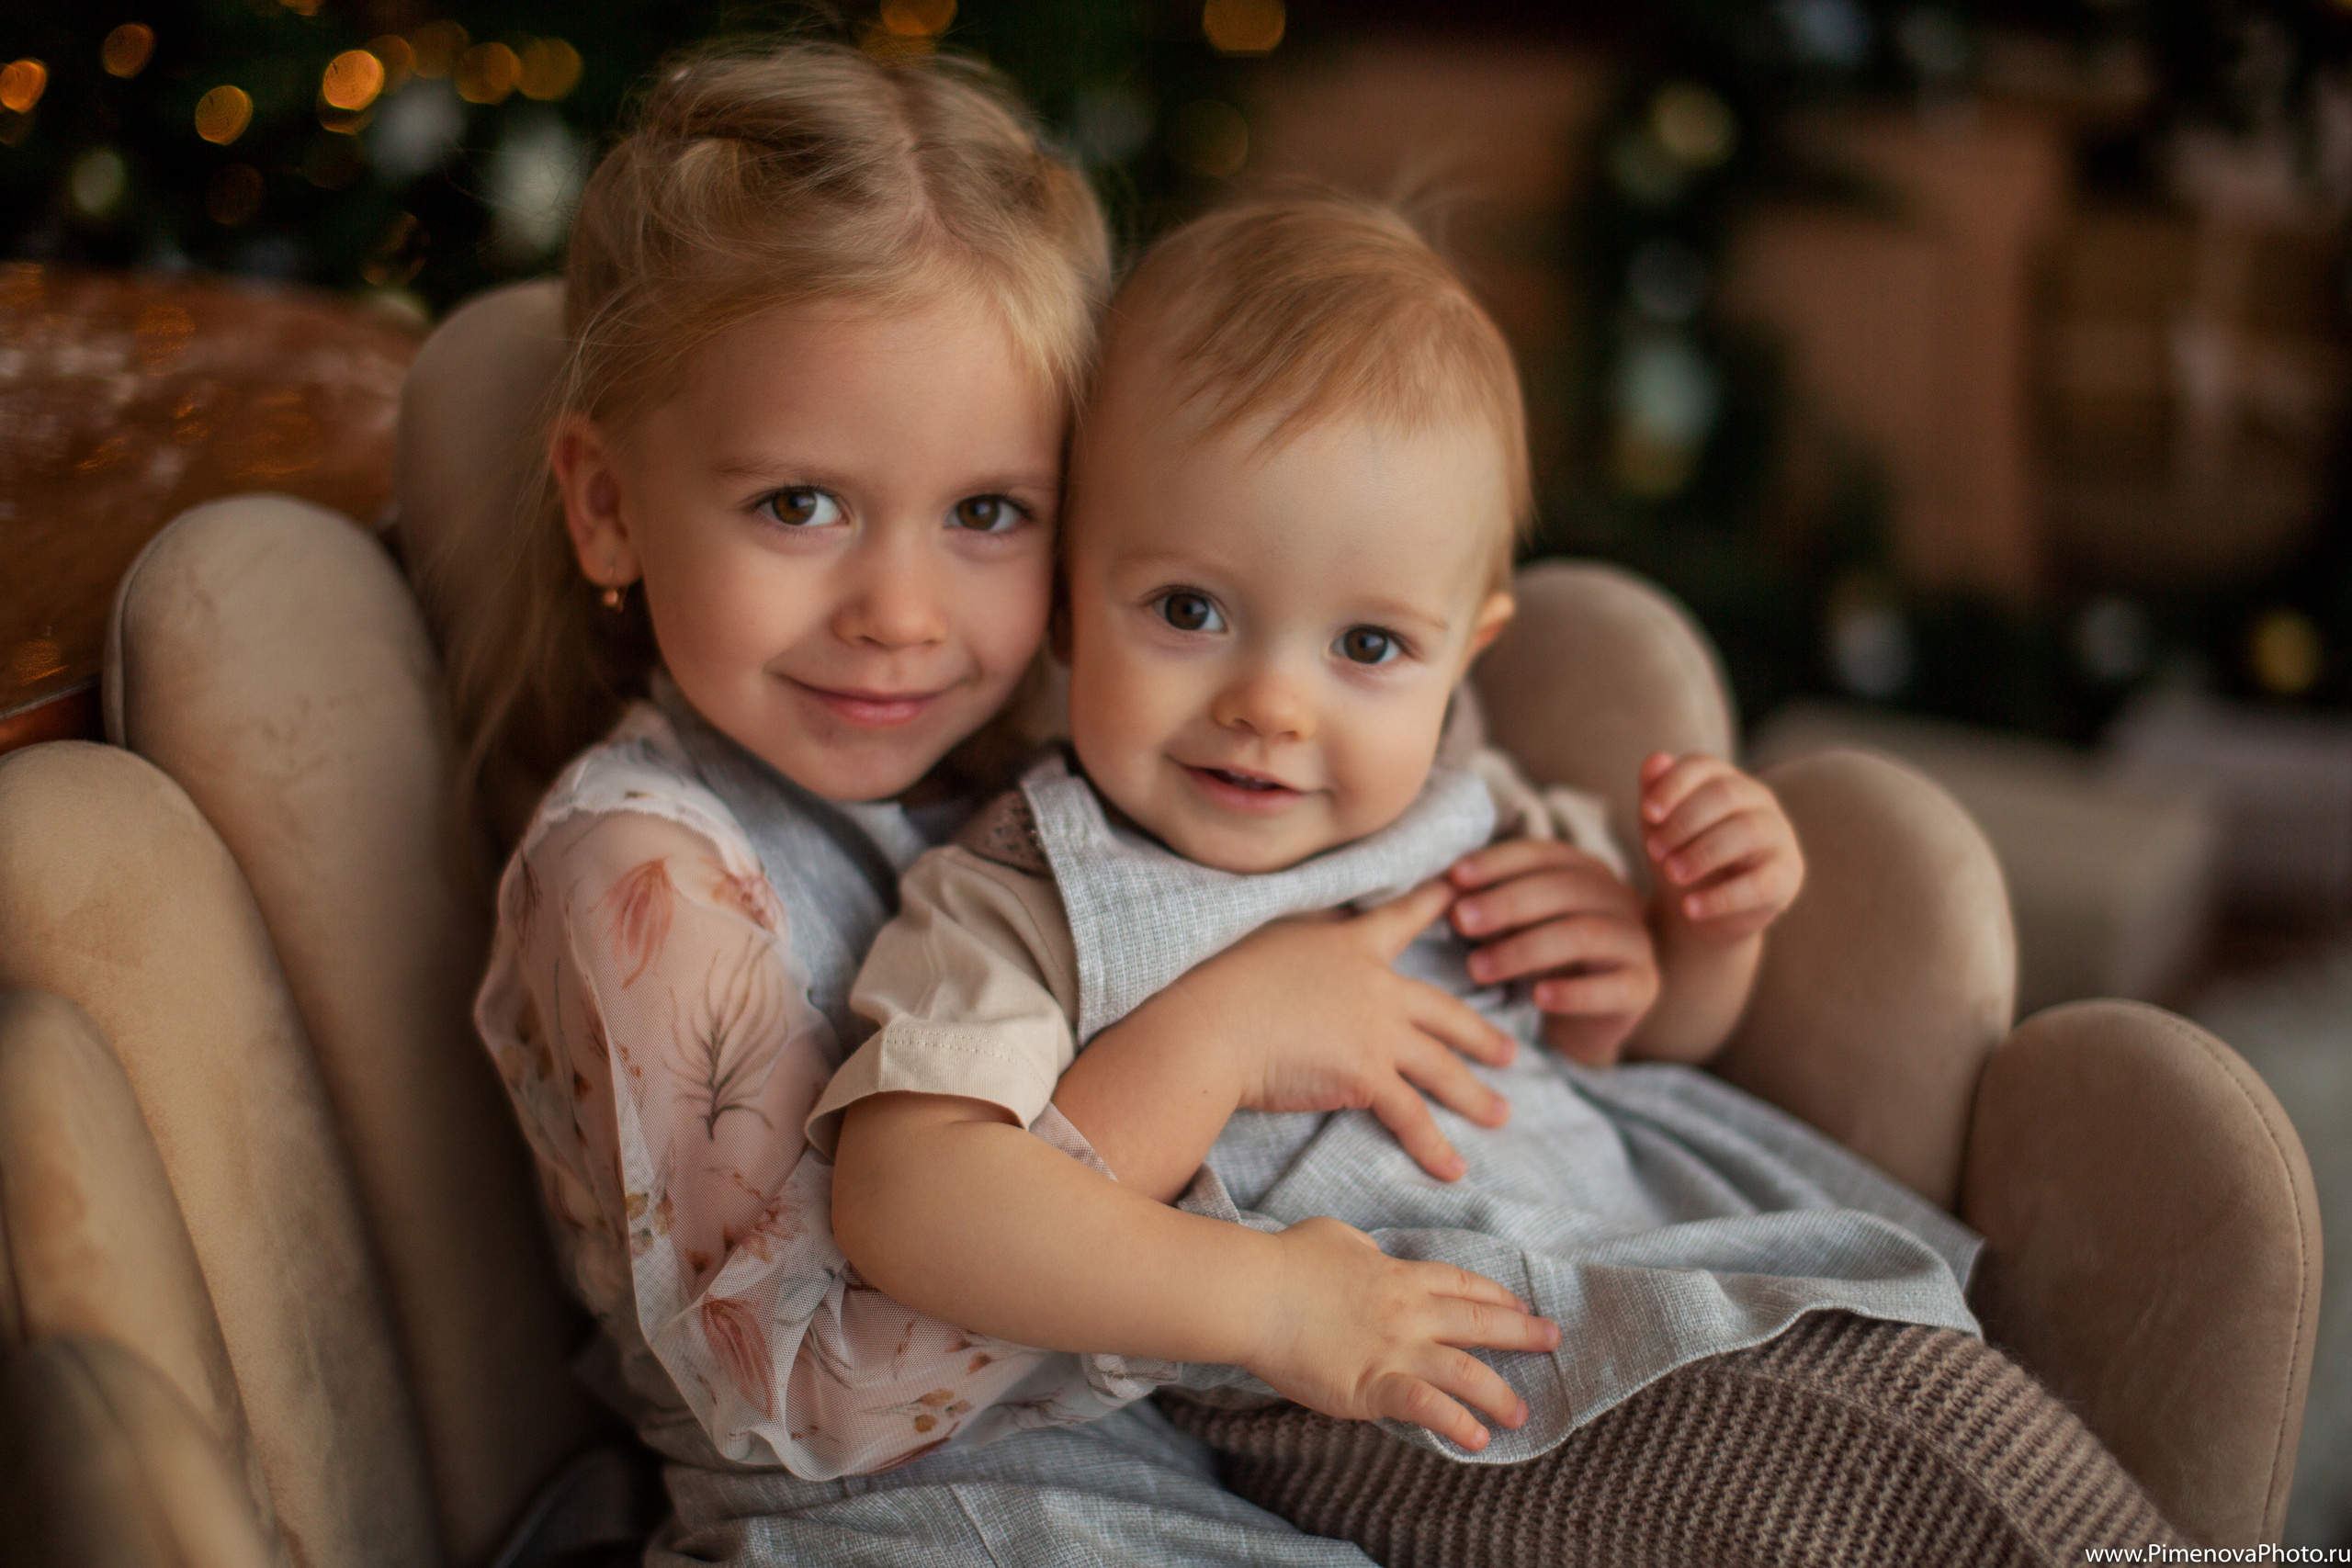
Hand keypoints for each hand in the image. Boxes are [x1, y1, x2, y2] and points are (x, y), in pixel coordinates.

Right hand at [1148, 878, 1517, 1181]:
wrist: (1209, 1024)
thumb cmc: (1217, 982)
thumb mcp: (1265, 941)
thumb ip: (1298, 945)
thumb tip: (1297, 952)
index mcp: (1349, 944)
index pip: (1401, 918)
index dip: (1434, 903)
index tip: (1460, 891)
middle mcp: (1375, 984)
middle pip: (1444, 1011)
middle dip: (1480, 1034)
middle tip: (1508, 1051)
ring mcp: (1376, 1030)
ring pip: (1441, 1066)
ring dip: (1474, 1095)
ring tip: (1501, 1114)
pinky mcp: (1366, 1074)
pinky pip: (1411, 1115)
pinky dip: (1433, 1146)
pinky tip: (1453, 1170)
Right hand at [1247, 1216, 1556, 1451]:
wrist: (1257, 1294)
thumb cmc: (1286, 1260)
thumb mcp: (1334, 1235)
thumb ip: (1360, 1247)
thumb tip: (1369, 1253)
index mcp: (1399, 1274)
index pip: (1461, 1284)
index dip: (1495, 1295)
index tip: (1520, 1304)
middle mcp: (1408, 1311)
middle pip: (1478, 1322)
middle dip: (1522, 1332)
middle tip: (1553, 1340)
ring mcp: (1395, 1349)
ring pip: (1465, 1370)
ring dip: (1499, 1393)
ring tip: (1521, 1412)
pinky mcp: (1373, 1385)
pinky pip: (1426, 1407)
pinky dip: (1456, 1423)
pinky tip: (1476, 1438)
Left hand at [1447, 839, 1659, 1067]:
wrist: (1585, 1021)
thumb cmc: (1542, 963)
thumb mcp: (1514, 928)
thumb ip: (1490, 906)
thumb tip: (1443, 893)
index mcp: (1584, 871)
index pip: (1542, 855)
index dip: (1498, 862)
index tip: (1454, 877)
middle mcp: (1617, 896)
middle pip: (1564, 889)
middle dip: (1506, 902)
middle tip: (1459, 921)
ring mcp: (1636, 940)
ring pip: (1584, 933)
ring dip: (1525, 949)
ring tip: (1478, 968)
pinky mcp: (1643, 985)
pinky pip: (1613, 986)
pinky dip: (1574, 991)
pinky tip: (1539, 998)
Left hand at [1638, 753, 1804, 943]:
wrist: (1697, 911)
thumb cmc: (1678, 856)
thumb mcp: (1659, 827)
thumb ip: (1654, 793)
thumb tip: (1655, 760)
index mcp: (1725, 780)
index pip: (1702, 765)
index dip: (1674, 785)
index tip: (1648, 813)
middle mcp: (1758, 801)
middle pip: (1724, 794)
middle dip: (1684, 822)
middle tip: (1655, 852)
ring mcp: (1779, 836)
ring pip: (1746, 831)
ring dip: (1702, 853)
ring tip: (1672, 875)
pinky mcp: (1787, 875)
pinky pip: (1760, 882)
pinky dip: (1721, 897)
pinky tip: (1690, 908)